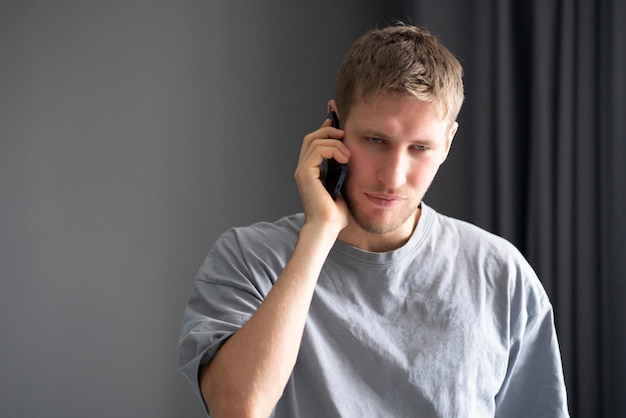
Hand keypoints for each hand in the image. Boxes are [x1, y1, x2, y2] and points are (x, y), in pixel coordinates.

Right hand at [294, 117, 350, 231]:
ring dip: (335, 142)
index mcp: (311, 171)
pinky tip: (345, 159)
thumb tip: (351, 157)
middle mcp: (304, 168)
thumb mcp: (342, 187)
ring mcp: (303, 170)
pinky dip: (333, 149)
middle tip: (345, 133)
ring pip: (315, 139)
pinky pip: (318, 149)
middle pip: (312, 136)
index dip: (325, 128)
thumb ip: (342, 171)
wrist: (327, 228)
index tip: (338, 121)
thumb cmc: (335, 214)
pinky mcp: (305, 173)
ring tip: (347, 154)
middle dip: (329, 129)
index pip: (315, 142)